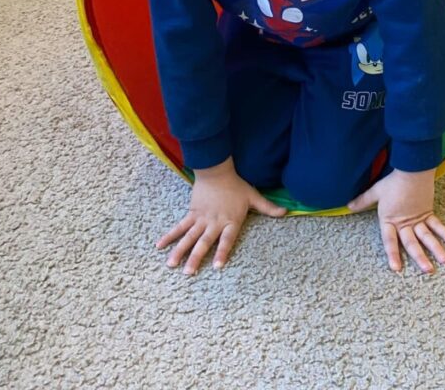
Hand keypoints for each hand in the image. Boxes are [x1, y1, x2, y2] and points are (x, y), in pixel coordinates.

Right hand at [156, 157, 285, 274]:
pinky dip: (169, 236)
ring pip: (189, 237)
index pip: (226, 240)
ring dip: (179, 251)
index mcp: (230, 221)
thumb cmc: (236, 186)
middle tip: (188, 273)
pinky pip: (179, 226)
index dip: (222, 252)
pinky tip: (159, 245)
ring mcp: (201, 218)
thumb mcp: (253, 196)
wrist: (217, 171)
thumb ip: (268, 207)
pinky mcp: (191, 213)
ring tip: (171, 265)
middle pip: (204, 242)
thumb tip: (286, 212)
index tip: (217, 267)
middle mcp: (214, 222)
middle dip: (196, 258)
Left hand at [347, 168, 444, 273]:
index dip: (392, 254)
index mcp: (390, 220)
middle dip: (420, 257)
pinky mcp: (428, 212)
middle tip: (428, 271)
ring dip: (436, 249)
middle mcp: (405, 223)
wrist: (412, 170)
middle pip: (412, 242)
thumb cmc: (392, 182)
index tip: (396, 269)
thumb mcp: (375, 192)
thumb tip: (348, 206)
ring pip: (427, 236)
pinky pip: (437, 225)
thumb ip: (363, 201)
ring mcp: (418, 218)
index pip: (390, 240)